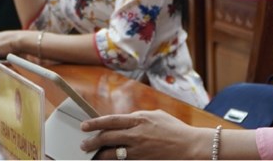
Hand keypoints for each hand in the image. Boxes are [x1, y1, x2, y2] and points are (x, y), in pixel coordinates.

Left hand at [80, 110, 206, 158]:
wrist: (189, 146)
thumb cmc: (174, 129)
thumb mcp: (156, 115)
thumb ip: (138, 117)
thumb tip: (125, 120)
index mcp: (139, 120)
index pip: (111, 120)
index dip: (95, 123)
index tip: (84, 126)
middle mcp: (137, 135)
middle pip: (107, 138)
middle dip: (92, 141)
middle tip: (83, 144)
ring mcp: (139, 150)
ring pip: (112, 154)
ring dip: (100, 154)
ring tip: (92, 155)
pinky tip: (108, 160)